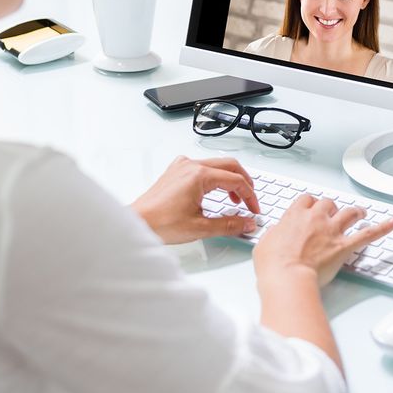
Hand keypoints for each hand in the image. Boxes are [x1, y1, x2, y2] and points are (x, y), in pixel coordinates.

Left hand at [132, 156, 258, 244]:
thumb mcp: (201, 228)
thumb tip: (247, 222)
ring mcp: (182, 166)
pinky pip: (202, 166)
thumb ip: (229, 224)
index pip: (236, 180)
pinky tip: (213, 192)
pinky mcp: (176, 171)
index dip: (250, 196)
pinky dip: (214, 177)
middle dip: (244, 183)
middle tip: (250, 200)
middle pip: (230, 166)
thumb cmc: (160, 223)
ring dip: (229, 179)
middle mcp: (191, 165)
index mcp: (199, 175)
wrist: (138, 222)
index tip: (254, 210)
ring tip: (234, 200)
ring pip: (216, 164)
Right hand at [254, 195, 392, 286]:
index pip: (306, 200)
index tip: (310, 208)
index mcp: (295, 215)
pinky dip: (382, 228)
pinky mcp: (344, 246)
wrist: (287, 277)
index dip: (310, 203)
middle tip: (333, 213)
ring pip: (349, 212)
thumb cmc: (273, 265)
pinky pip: (368, 234)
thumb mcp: (264, 244)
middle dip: (331, 207)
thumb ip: (274, 234)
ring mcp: (332, 231)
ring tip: (360, 213)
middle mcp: (315, 218)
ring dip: (355, 211)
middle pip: (328, 203)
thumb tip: (277, 233)